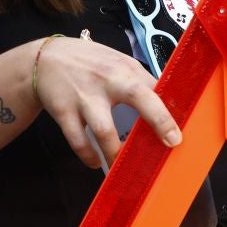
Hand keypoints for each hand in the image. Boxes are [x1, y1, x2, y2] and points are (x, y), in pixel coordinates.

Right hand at [30, 35, 181, 169]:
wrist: (43, 60)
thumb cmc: (88, 62)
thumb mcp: (116, 62)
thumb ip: (138, 80)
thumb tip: (166, 102)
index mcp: (125, 68)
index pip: (155, 87)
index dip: (172, 106)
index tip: (183, 128)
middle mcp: (108, 80)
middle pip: (139, 97)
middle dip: (158, 120)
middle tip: (172, 142)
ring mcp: (85, 97)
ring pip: (104, 130)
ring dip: (115, 152)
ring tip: (121, 166)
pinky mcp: (64, 111)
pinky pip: (78, 140)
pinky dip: (88, 155)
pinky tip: (95, 162)